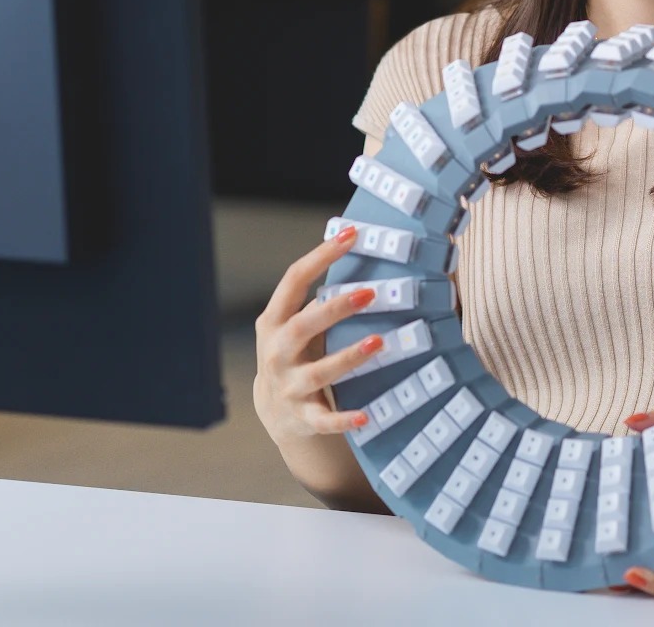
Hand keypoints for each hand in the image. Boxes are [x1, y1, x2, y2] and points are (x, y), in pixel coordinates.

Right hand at [252, 226, 384, 442]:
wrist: (274, 410)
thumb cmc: (294, 353)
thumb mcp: (293, 325)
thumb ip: (315, 299)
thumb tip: (354, 253)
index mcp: (274, 321)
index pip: (294, 281)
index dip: (321, 256)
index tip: (351, 234)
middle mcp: (277, 352)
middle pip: (302, 326)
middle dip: (334, 309)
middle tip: (369, 293)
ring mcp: (288, 385)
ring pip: (319, 372)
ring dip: (349, 357)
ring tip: (379, 342)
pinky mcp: (302, 416)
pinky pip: (325, 419)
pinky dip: (344, 418)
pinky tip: (368, 414)